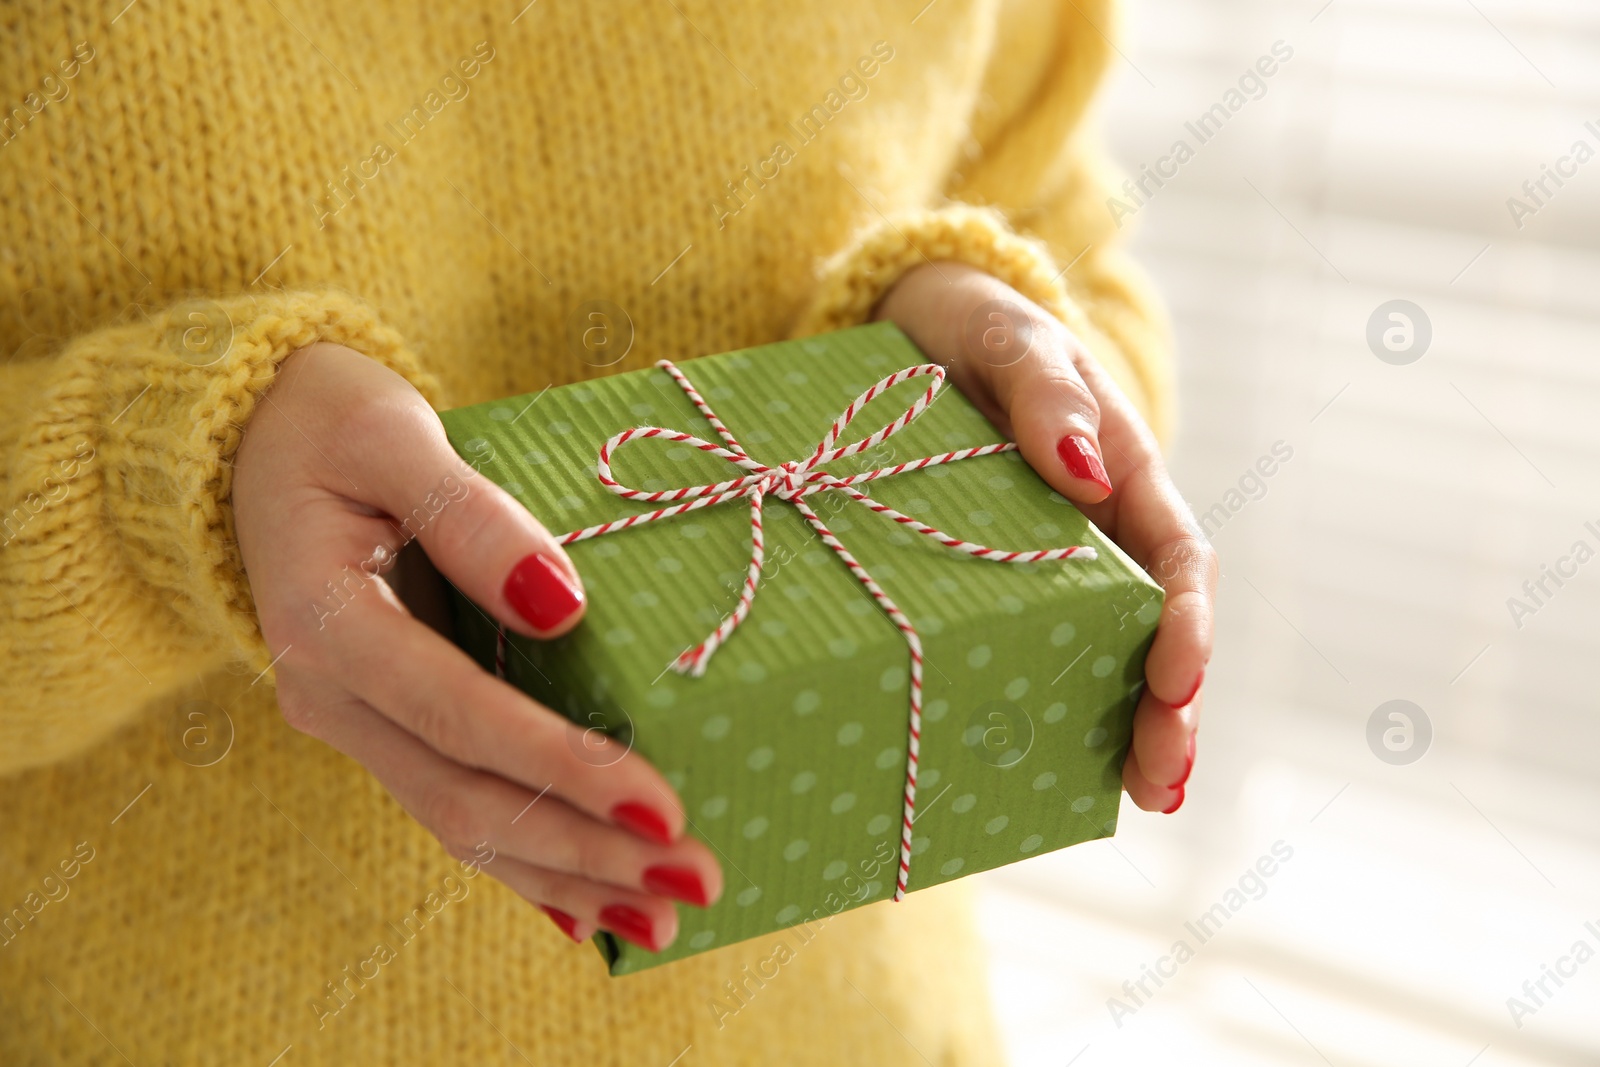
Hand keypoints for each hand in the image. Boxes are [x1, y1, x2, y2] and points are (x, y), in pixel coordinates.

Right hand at [233, 343, 722, 950]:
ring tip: (659, 921)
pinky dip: (522, 861)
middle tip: (692, 881)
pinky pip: (452, 806)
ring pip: (461, 822)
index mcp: (329, 624)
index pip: (461, 715)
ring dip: (564, 875)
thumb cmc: (328, 423)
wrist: (252, 440)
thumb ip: (470, 517)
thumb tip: (562, 603)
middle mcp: (331, 694)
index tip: (659, 806)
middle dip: (584, 848)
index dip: (561, 766)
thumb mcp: (393, 435)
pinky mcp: (382, 724)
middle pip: (467, 798)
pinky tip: (583, 911)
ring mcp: (354, 720)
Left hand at [875, 263, 1215, 813]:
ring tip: (1140, 798)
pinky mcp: (1003, 579)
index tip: (1175, 680)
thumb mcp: (1008, 340)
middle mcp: (1102, 527)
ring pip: (1108, 651)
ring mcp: (1056, 561)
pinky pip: (1039, 646)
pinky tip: (1060, 765)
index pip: (1177, 555)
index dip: (1187, 623)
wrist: (912, 322)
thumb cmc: (972, 324)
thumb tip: (1085, 468)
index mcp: (1123, 469)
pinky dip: (1059, 706)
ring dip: (1129, 725)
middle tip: (1159, 777)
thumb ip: (1047, 392)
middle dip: (1169, 706)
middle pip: (1158, 627)